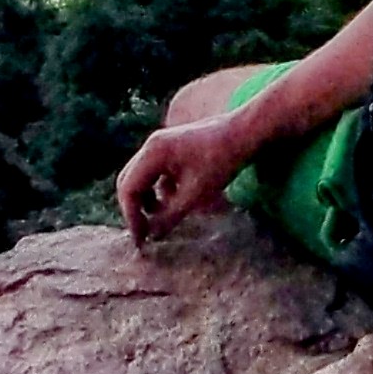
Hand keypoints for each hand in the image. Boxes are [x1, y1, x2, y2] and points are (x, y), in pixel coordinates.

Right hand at [115, 112, 256, 243]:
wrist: (244, 133)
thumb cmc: (221, 161)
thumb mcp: (195, 194)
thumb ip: (170, 217)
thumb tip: (152, 236)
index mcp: (153, 153)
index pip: (128, 189)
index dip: (132, 217)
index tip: (141, 241)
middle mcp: (151, 146)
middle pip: (129, 182)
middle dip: (135, 209)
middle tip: (144, 234)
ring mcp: (160, 145)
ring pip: (141, 179)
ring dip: (147, 201)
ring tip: (162, 220)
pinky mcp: (171, 149)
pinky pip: (155, 174)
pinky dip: (160, 191)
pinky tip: (177, 202)